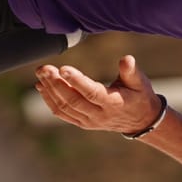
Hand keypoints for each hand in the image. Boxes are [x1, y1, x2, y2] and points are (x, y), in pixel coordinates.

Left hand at [34, 55, 164, 134]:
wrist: (140, 121)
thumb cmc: (139, 96)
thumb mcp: (140, 82)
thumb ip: (131, 71)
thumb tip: (126, 59)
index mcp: (113, 103)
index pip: (92, 93)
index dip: (77, 81)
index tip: (63, 68)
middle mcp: (99, 115)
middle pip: (73, 100)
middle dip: (56, 84)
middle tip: (45, 68)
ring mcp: (89, 121)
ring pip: (65, 107)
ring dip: (50, 90)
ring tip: (41, 74)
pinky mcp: (82, 123)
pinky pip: (63, 113)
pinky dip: (50, 101)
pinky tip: (42, 87)